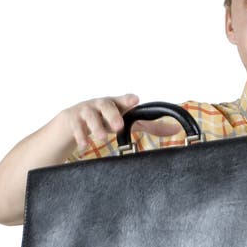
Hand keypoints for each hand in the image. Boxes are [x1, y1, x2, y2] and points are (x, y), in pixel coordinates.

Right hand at [59, 93, 180, 150]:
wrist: (71, 122)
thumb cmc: (104, 119)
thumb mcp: (125, 122)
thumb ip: (149, 126)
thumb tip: (175, 130)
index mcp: (115, 105)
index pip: (122, 100)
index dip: (128, 100)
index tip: (135, 100)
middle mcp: (99, 105)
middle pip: (106, 106)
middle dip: (112, 115)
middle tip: (119, 125)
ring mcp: (84, 112)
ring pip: (89, 117)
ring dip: (96, 127)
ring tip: (102, 138)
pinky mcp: (72, 122)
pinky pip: (75, 128)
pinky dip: (80, 137)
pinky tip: (84, 146)